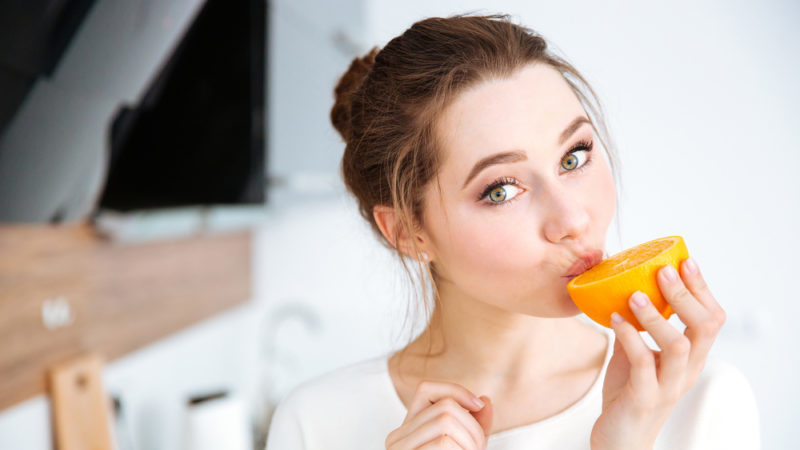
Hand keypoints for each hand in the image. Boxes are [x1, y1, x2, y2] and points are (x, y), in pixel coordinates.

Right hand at [385, 380, 492, 448]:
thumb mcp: (465, 446)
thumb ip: (475, 426)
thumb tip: (484, 400)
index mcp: (407, 430)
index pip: (426, 388)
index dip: (456, 390)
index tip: (479, 404)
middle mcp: (396, 437)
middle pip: (445, 406)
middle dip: (473, 426)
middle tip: (479, 448)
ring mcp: (398, 449)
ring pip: (446, 421)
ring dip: (470, 440)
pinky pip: (444, 441)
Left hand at [591, 258, 725, 449]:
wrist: (619, 440)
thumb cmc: (628, 396)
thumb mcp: (635, 356)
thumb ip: (636, 330)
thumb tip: (622, 293)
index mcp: (690, 358)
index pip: (711, 318)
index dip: (702, 289)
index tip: (685, 261)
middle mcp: (686, 371)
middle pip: (704, 327)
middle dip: (685, 294)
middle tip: (663, 270)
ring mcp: (667, 386)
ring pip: (678, 346)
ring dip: (656, 316)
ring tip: (633, 295)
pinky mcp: (644, 398)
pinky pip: (642, 363)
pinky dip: (629, 337)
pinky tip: (614, 320)